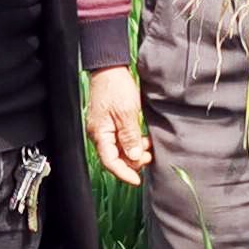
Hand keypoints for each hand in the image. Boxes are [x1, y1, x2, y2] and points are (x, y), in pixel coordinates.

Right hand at [85, 65, 152, 181]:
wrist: (109, 68)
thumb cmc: (115, 87)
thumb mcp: (126, 113)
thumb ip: (130, 137)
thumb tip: (133, 157)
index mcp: (100, 133)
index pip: (110, 161)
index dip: (124, 173)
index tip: (137, 180)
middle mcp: (100, 134)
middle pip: (115, 158)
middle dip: (132, 161)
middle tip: (149, 156)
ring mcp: (104, 129)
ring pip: (119, 150)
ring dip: (134, 152)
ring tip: (148, 145)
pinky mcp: (110, 123)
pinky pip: (120, 140)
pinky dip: (132, 143)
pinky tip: (142, 139)